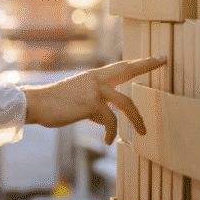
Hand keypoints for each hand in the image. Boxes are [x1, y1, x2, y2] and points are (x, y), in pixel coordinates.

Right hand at [20, 56, 165, 144]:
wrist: (37, 104)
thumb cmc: (56, 104)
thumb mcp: (79, 100)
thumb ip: (96, 105)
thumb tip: (106, 119)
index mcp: (94, 77)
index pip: (121, 67)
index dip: (140, 63)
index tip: (157, 57)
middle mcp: (97, 79)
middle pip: (127, 70)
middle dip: (146, 65)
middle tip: (163, 60)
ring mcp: (95, 90)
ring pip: (126, 102)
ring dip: (137, 120)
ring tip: (143, 132)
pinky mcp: (91, 103)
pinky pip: (110, 120)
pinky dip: (111, 133)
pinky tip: (107, 141)